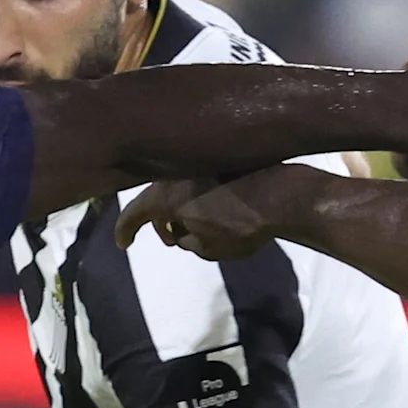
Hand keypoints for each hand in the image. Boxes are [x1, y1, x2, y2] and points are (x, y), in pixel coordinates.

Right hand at [120, 174, 278, 259]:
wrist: (283, 196)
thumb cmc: (241, 226)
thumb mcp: (207, 249)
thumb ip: (187, 241)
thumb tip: (183, 233)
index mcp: (165, 195)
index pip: (133, 213)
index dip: (125, 230)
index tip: (123, 244)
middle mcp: (175, 173)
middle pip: (154, 198)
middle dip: (158, 221)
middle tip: (171, 240)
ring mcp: (198, 160)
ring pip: (176, 187)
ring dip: (178, 208)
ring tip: (193, 228)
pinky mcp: (220, 157)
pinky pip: (196, 178)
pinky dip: (195, 195)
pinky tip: (210, 210)